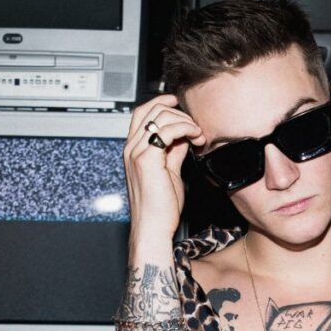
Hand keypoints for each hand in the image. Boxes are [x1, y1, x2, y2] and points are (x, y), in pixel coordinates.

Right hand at [123, 94, 205, 242]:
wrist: (153, 227)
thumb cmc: (161, 207)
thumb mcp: (169, 171)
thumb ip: (174, 152)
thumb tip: (184, 136)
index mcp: (134, 150)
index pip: (142, 114)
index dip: (161, 103)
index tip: (180, 104)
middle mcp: (131, 148)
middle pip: (150, 109)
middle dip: (177, 111)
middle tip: (195, 126)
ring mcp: (137, 152)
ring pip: (160, 116)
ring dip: (185, 121)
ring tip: (198, 135)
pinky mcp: (147, 159)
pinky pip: (168, 130)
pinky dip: (186, 128)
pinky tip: (196, 138)